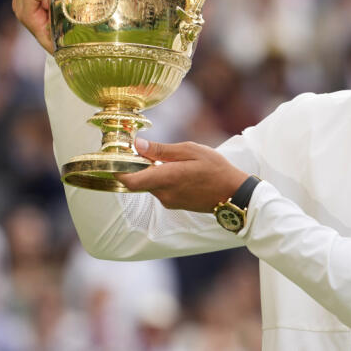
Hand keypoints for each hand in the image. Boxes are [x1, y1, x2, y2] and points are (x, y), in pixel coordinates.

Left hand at [117, 139, 249, 212]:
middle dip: (138, 166)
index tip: (118, 157)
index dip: (118, 170)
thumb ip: (162, 150)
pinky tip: (177, 169)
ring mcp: (169, 201)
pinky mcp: (175, 204)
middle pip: (139, 180)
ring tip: (168, 157)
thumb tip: (138, 145)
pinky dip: (162, 178)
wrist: (233, 193)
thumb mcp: (191, 150)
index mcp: (166, 178)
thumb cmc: (215, 169)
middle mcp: (163, 194)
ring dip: (153, 171)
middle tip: (144, 149)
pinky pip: (161, 189)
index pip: (129, 180)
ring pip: (150, 184)